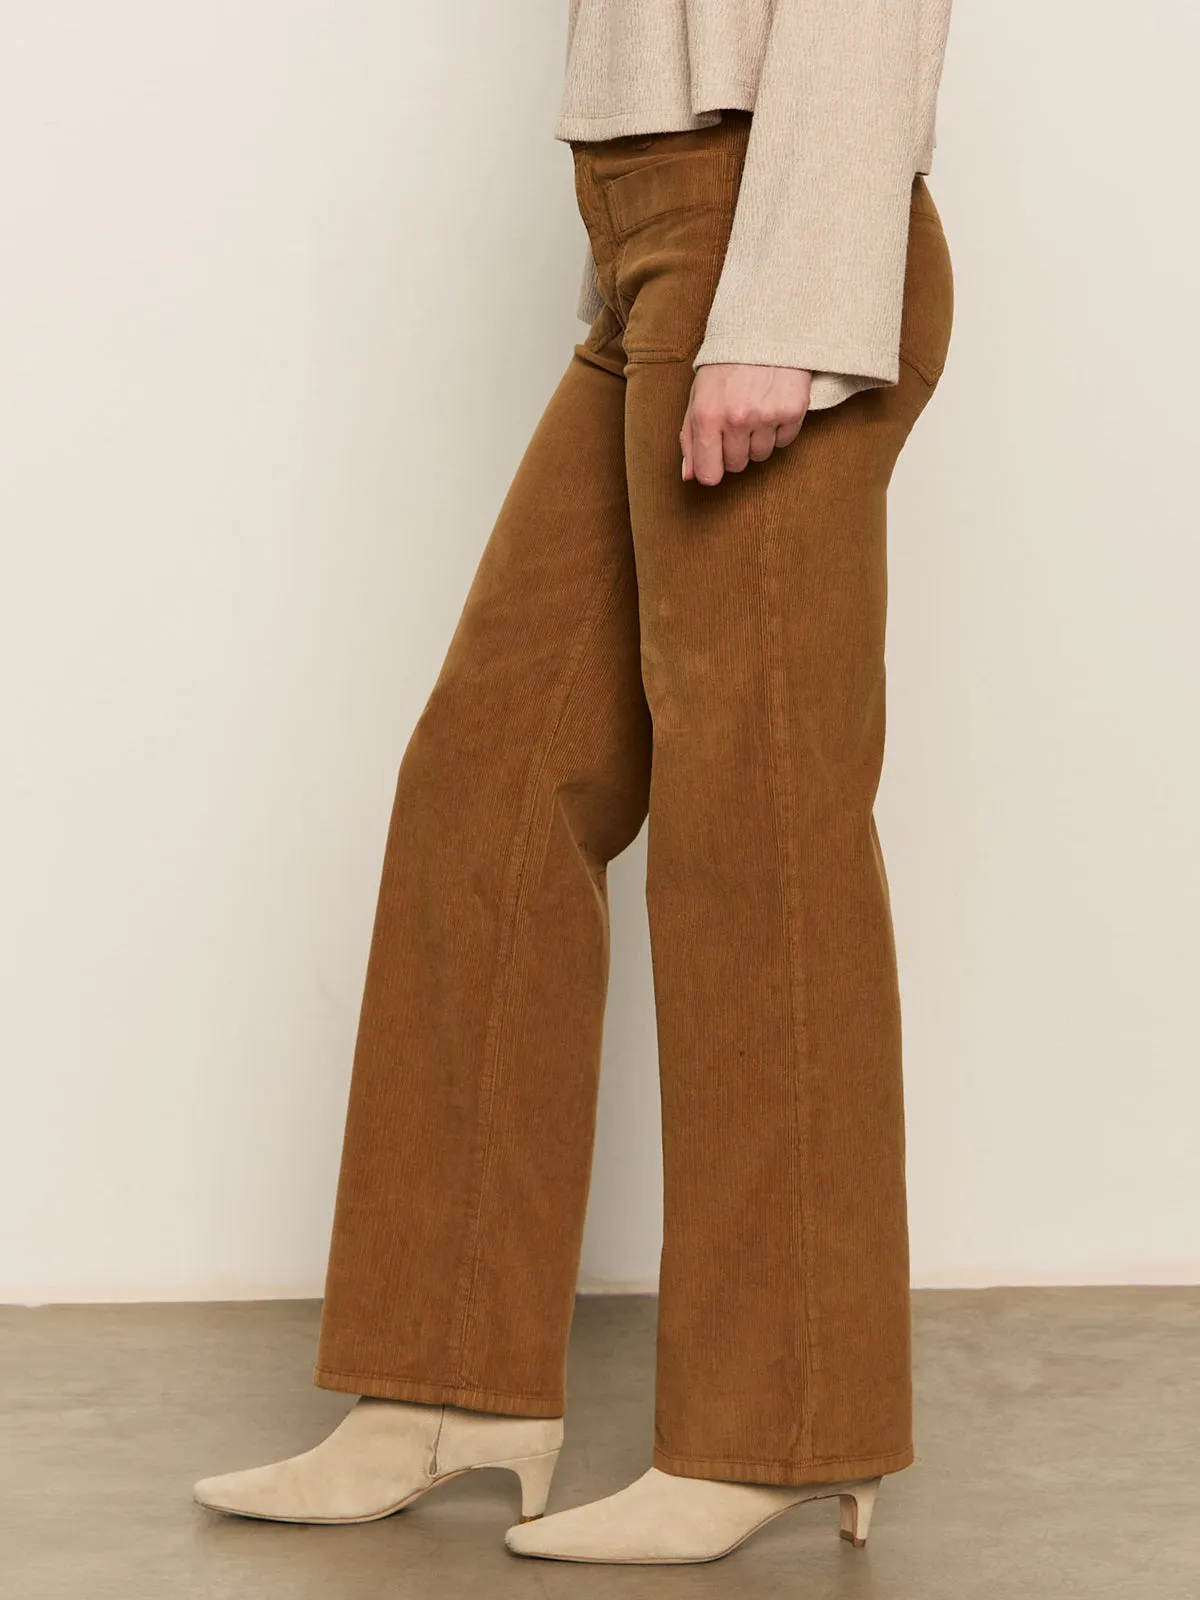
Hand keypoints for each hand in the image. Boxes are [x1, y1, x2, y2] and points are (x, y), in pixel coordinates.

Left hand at [680, 364, 812, 486]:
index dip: (712, 470)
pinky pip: (784, 441)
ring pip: (761, 455)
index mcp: (707, 416)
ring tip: (755, 409)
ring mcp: (767, 415)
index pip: (710, 474)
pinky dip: (779, 428)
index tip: (716, 459)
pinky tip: (772, 404)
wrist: (764, 327)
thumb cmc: (725, 365)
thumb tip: (690, 476)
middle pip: (737, 465)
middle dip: (735, 449)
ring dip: (758, 439)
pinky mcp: (793, 410)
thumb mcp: (698, 396)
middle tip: (736, 421)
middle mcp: (737, 419)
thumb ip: (690, 438)